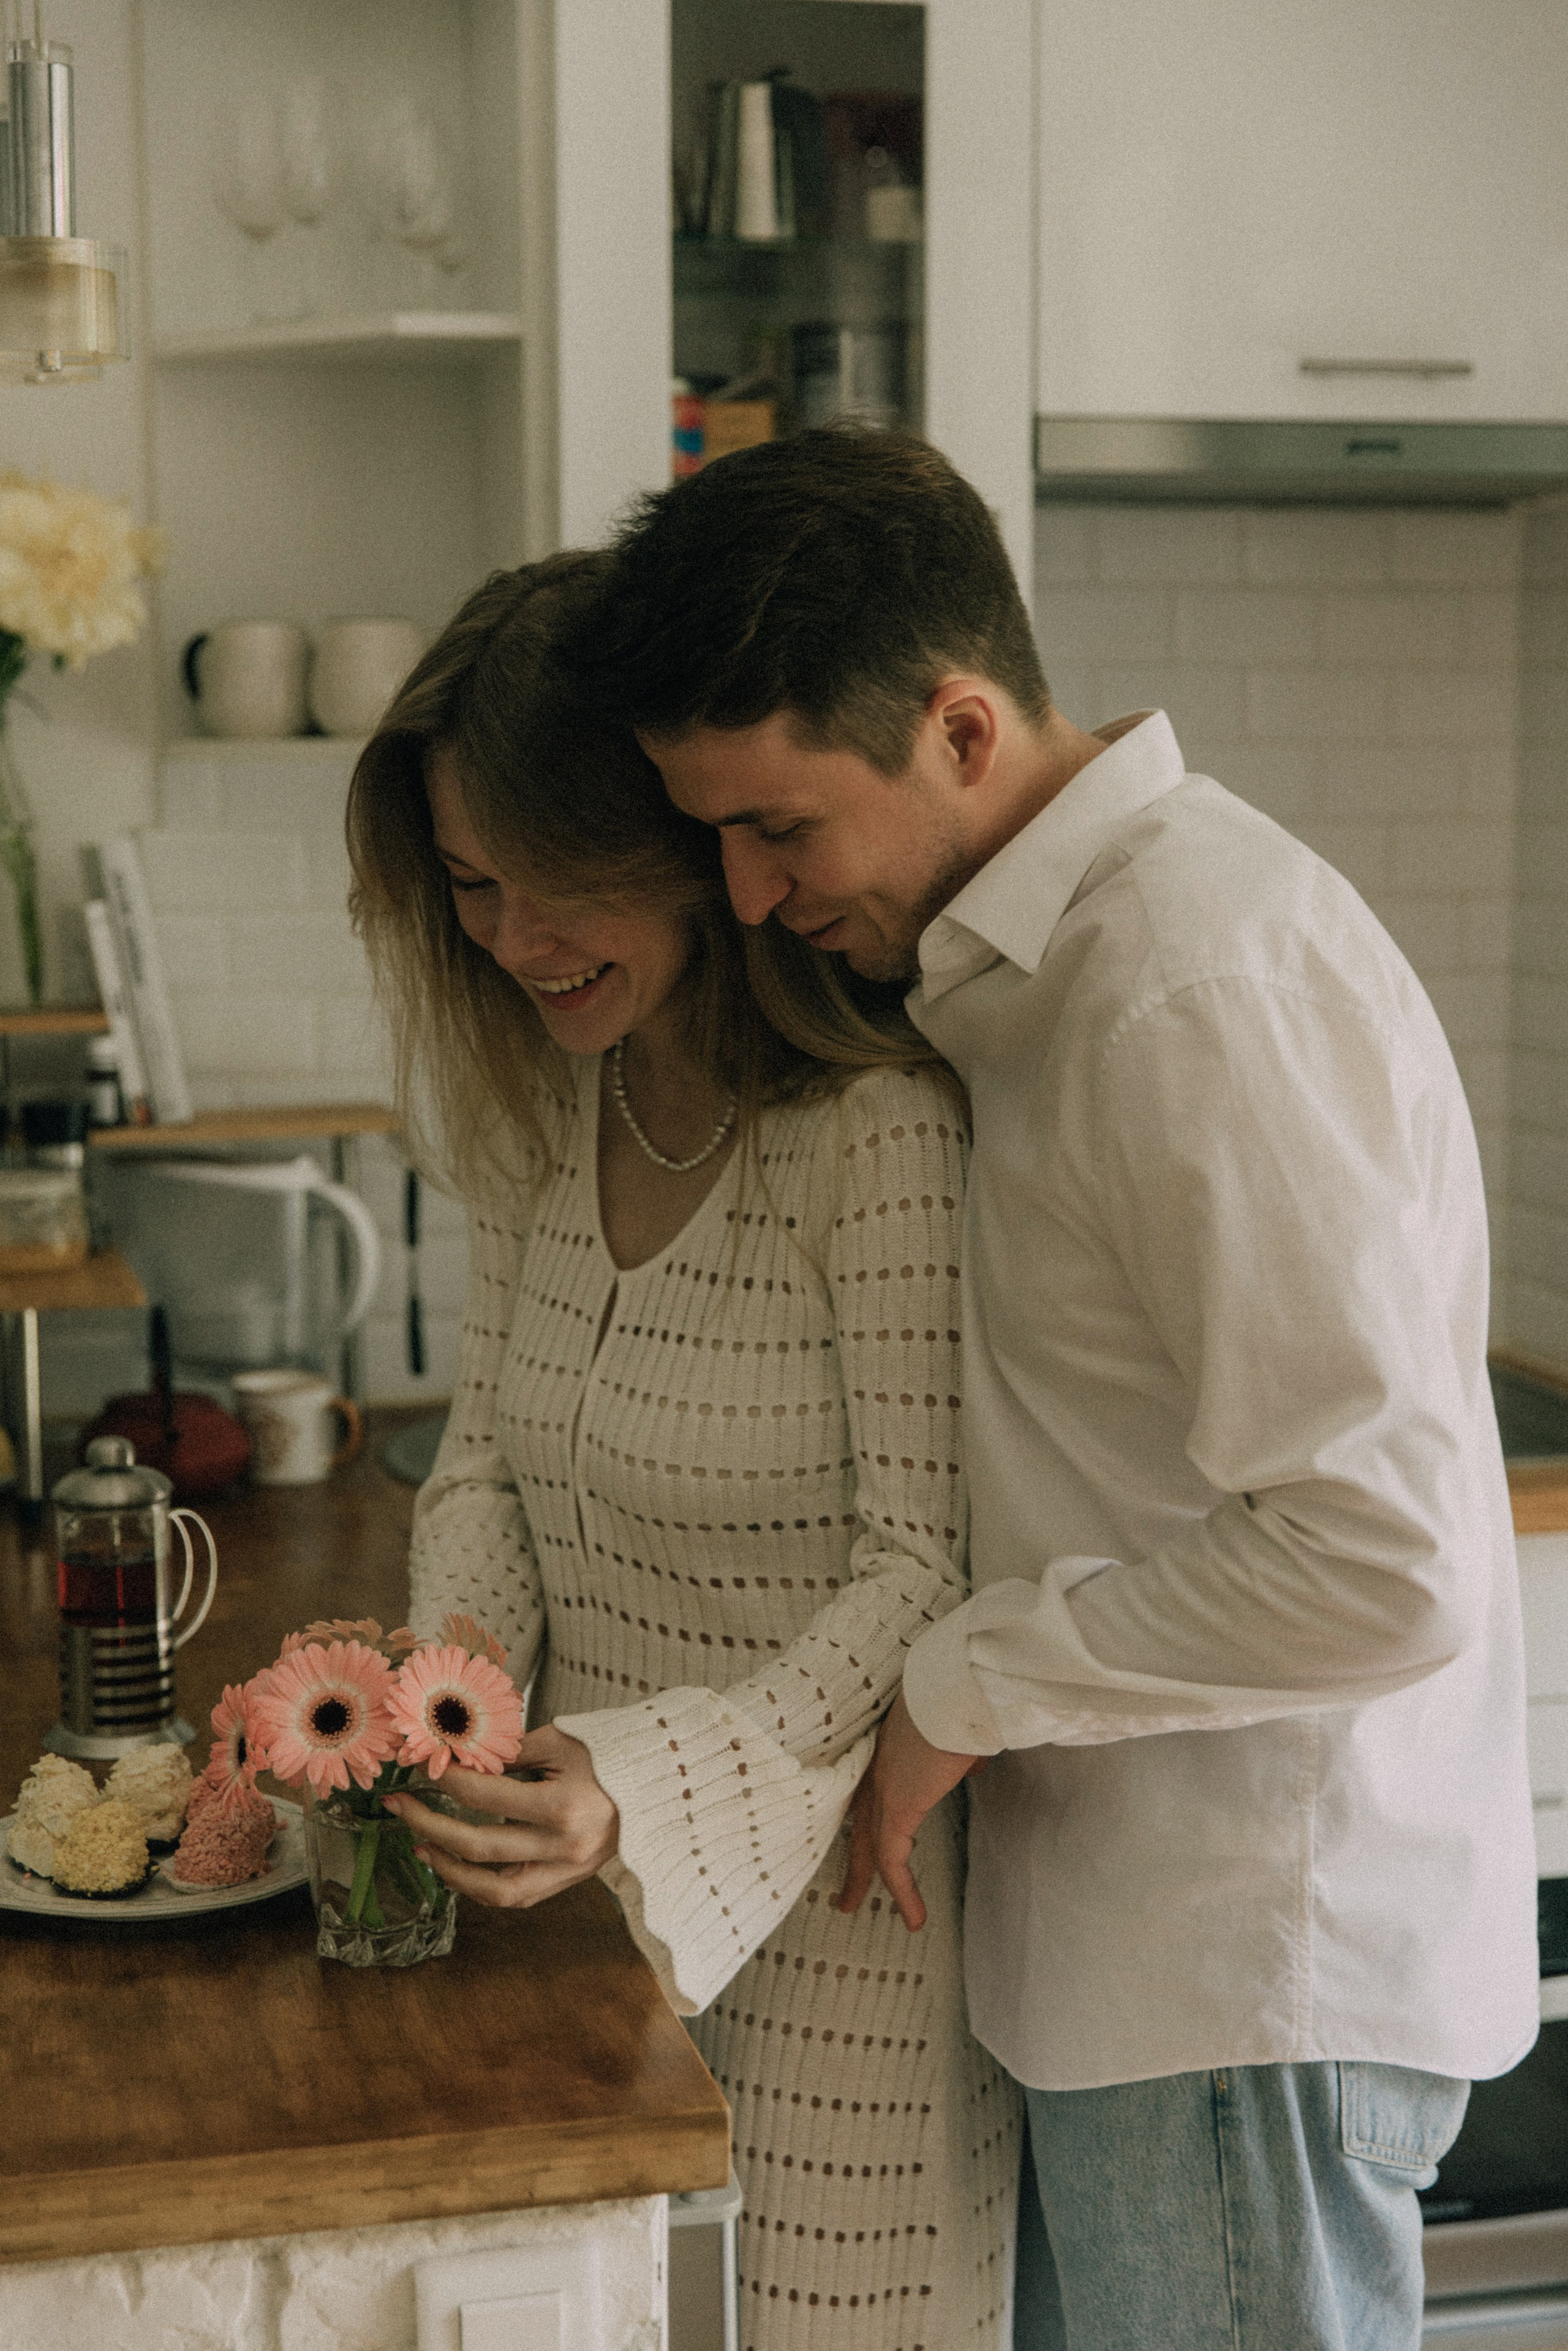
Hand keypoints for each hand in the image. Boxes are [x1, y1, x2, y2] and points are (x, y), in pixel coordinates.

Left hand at [381, 1725, 618, 1910]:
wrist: (663, 1783)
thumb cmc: (612, 1753)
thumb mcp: (559, 1741)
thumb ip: (507, 1753)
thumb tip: (455, 1758)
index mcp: (563, 1806)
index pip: (483, 1795)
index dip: (444, 1779)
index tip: (419, 1764)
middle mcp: (564, 1847)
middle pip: (477, 1845)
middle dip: (429, 1824)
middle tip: (398, 1805)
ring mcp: (568, 1872)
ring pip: (493, 1888)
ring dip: (450, 1869)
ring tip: (420, 1845)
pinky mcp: (570, 1882)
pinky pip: (516, 1896)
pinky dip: (481, 1884)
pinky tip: (458, 1865)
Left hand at [836, 1691, 984, 1930]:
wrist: (958, 1686)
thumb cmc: (964, 1697)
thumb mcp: (961, 1728)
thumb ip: (961, 1750)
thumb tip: (971, 1762)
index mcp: (892, 1745)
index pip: (870, 1787)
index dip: (867, 1814)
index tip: (866, 1836)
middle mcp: (879, 1764)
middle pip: (858, 1819)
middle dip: (852, 1857)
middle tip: (842, 1889)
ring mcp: (885, 1784)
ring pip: (867, 1843)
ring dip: (861, 1877)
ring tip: (850, 1907)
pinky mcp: (899, 1804)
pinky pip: (893, 1858)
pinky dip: (902, 1890)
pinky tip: (915, 1918)